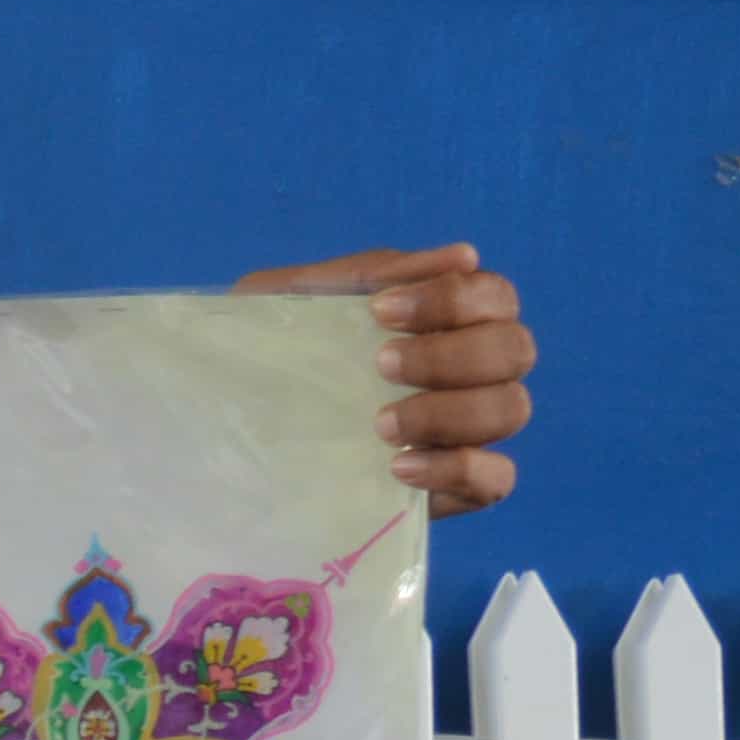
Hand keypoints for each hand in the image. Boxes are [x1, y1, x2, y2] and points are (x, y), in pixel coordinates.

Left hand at [242, 241, 531, 510]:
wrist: (224, 416)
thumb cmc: (271, 344)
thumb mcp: (296, 297)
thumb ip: (369, 275)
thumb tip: (462, 256)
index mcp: (448, 316)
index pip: (496, 296)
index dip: (453, 299)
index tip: (380, 310)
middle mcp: (473, 369)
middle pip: (515, 350)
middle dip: (451, 355)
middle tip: (381, 365)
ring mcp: (470, 428)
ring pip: (511, 409)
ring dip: (451, 412)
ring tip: (380, 425)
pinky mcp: (456, 483)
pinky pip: (497, 479)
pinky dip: (460, 469)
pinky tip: (400, 467)